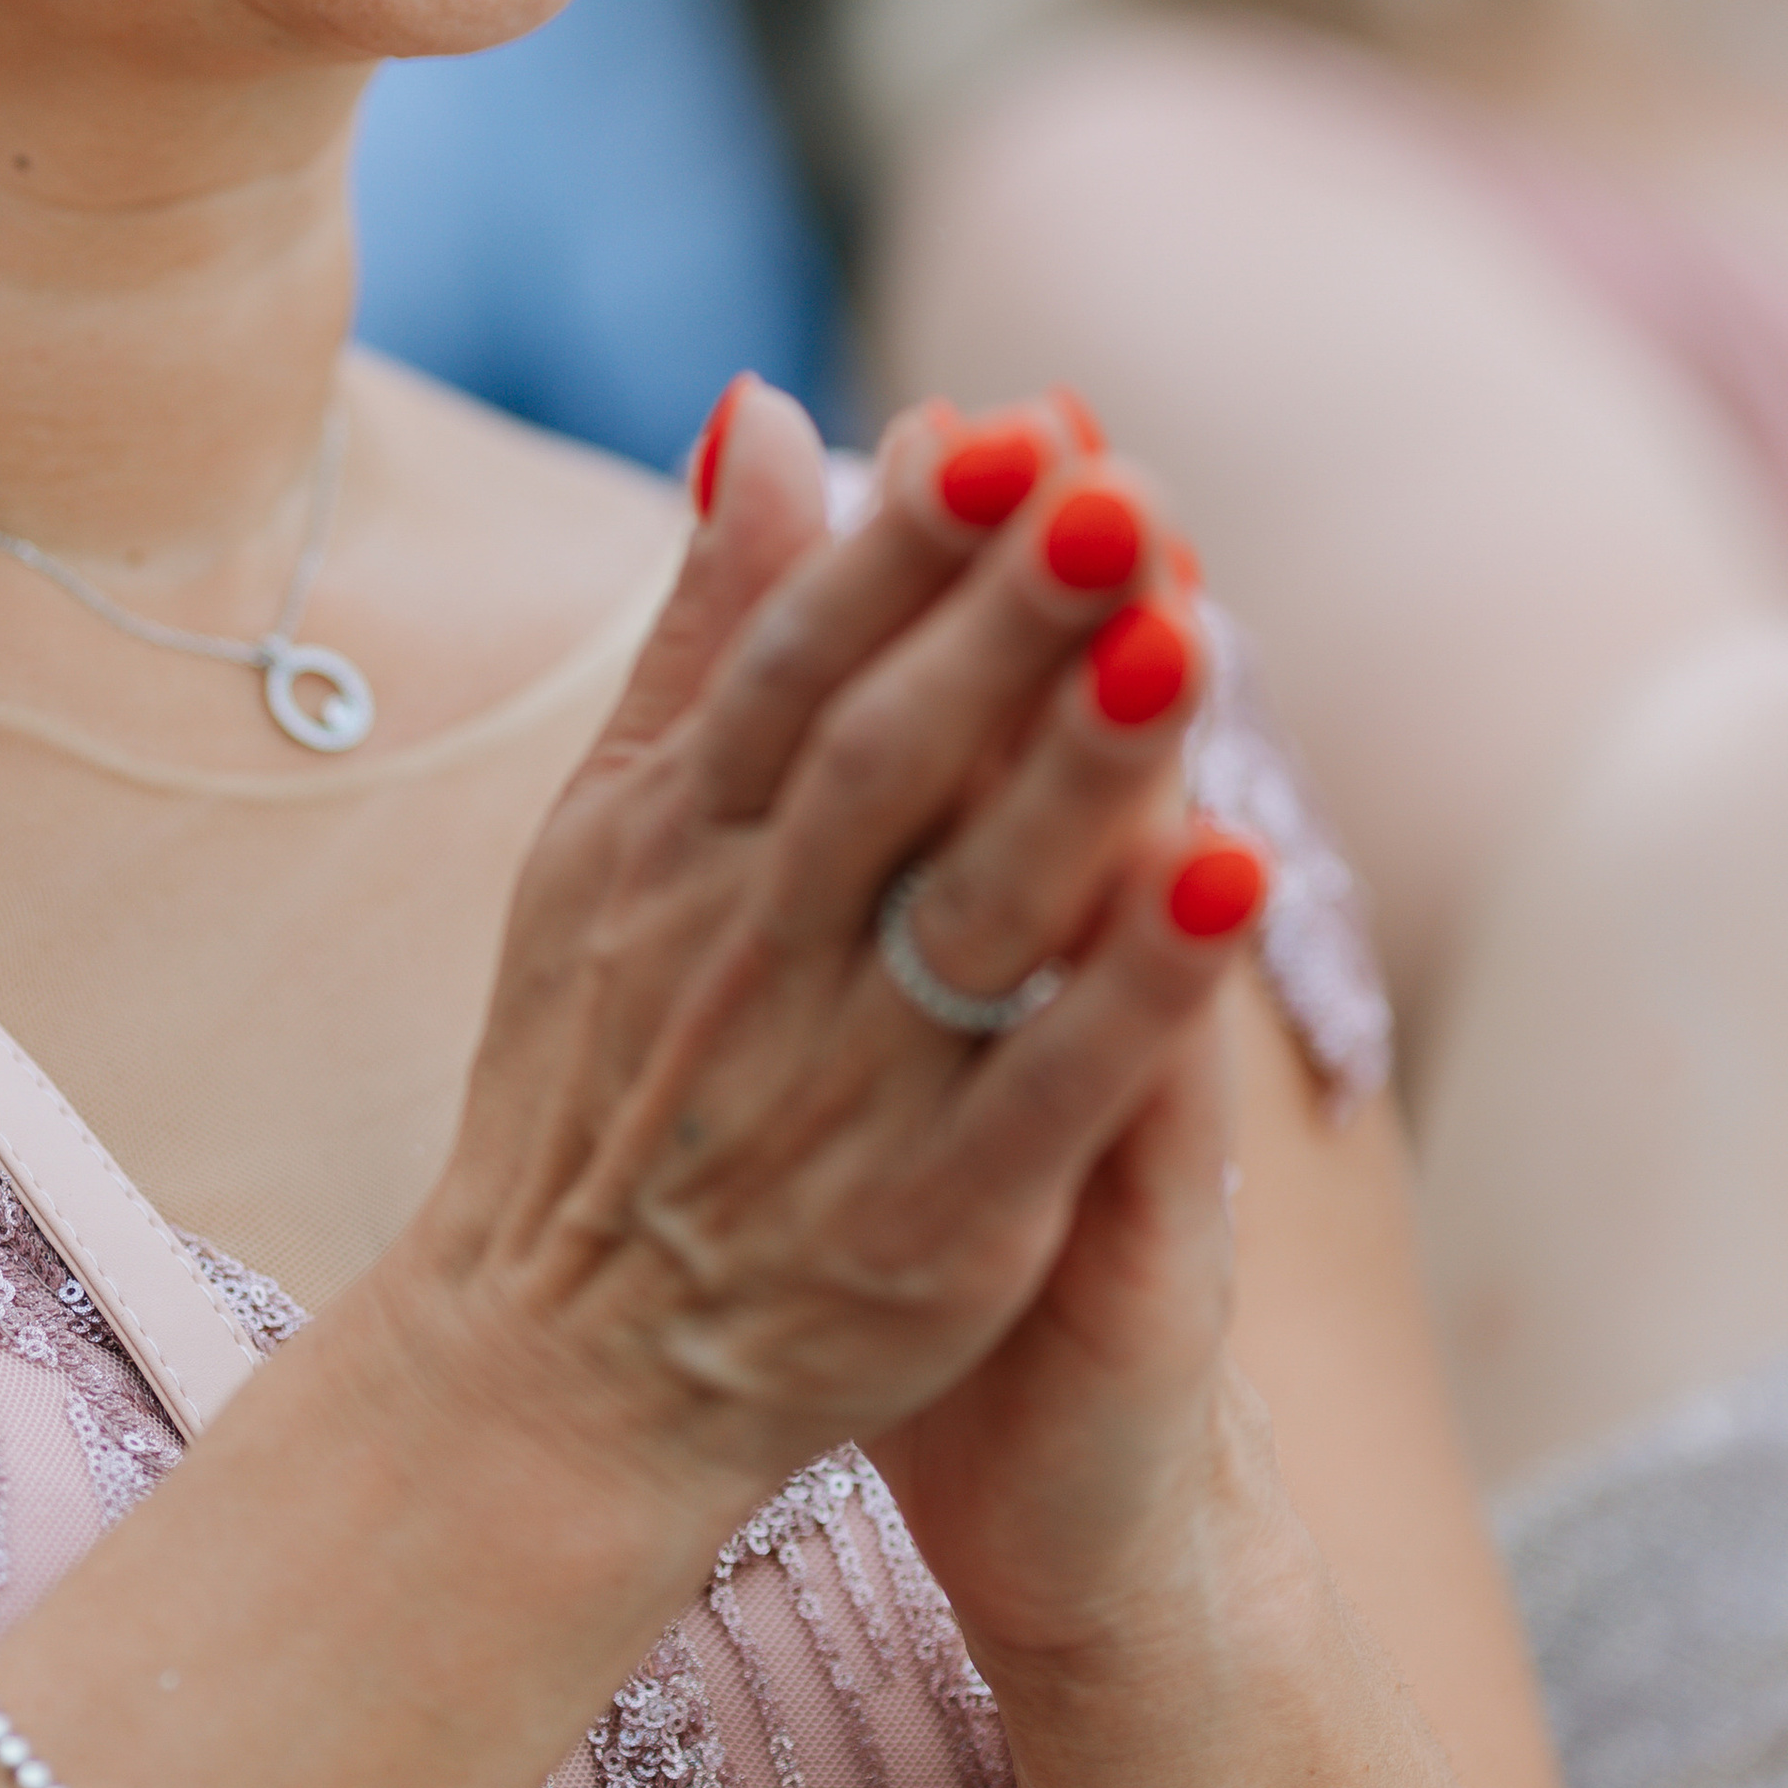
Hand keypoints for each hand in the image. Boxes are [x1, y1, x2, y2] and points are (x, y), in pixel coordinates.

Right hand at [391, 380, 1266, 1571]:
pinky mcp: (925, 1237)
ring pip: (973, 914)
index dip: (900, 546)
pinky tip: (1235, 879)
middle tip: (1121, 488)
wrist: (552, 1379)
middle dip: (1004, 622)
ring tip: (1191, 637)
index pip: (790, 666)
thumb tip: (767, 408)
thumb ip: (700, 632)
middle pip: (885, 764)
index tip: (1003, 427)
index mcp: (671, 847)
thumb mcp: (601, 842)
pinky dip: (1136, 994)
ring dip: (1081, 775)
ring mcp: (837, 1101)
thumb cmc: (594, 1076)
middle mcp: (746, 956)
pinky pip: (1044, 1099)